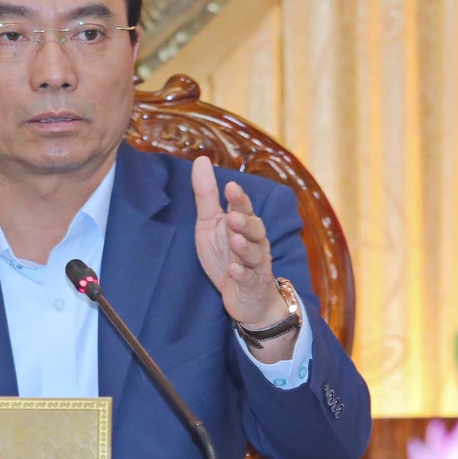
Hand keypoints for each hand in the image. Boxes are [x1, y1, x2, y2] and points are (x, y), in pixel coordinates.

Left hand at [190, 156, 287, 330]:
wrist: (246, 298)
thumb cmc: (227, 256)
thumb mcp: (210, 225)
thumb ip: (206, 196)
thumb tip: (201, 160)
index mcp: (244, 225)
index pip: (244, 208)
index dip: (239, 199)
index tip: (231, 186)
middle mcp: (255, 242)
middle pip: (255, 229)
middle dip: (246, 222)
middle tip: (234, 216)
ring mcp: (256, 265)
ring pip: (255, 254)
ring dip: (245, 247)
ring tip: (235, 240)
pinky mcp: (253, 286)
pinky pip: (250, 280)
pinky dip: (243, 275)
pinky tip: (234, 271)